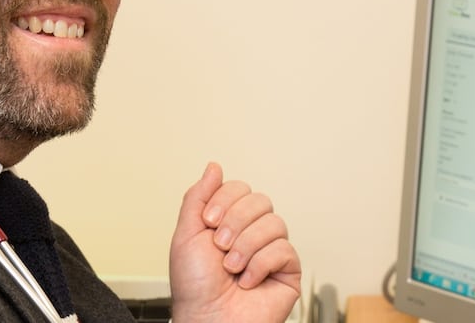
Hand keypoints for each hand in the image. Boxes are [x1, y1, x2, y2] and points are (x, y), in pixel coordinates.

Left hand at [169, 162, 300, 322]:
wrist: (207, 319)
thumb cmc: (194, 286)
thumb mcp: (186, 234)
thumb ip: (198, 197)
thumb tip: (213, 166)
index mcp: (229, 220)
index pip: (239, 188)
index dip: (224, 200)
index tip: (209, 222)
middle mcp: (252, 232)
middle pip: (260, 200)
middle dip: (236, 222)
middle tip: (220, 246)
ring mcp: (271, 250)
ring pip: (274, 222)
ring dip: (246, 246)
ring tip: (232, 267)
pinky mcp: (288, 270)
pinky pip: (284, 249)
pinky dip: (260, 265)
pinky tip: (248, 280)